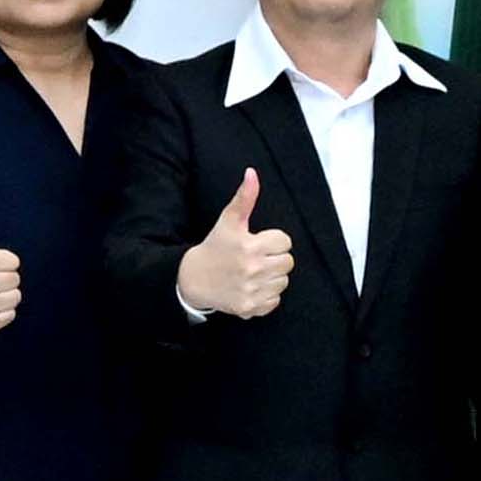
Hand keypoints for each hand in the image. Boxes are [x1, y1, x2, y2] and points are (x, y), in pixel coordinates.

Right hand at [179, 165, 294, 319]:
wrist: (192, 279)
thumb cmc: (214, 247)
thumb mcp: (228, 221)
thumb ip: (244, 197)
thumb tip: (252, 173)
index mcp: (250, 246)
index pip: (284, 241)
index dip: (273, 241)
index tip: (258, 242)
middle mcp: (252, 269)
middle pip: (288, 262)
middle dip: (275, 258)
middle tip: (256, 257)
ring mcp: (251, 290)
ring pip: (283, 282)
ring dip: (272, 277)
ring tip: (253, 272)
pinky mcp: (249, 307)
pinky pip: (274, 301)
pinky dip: (266, 295)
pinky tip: (251, 287)